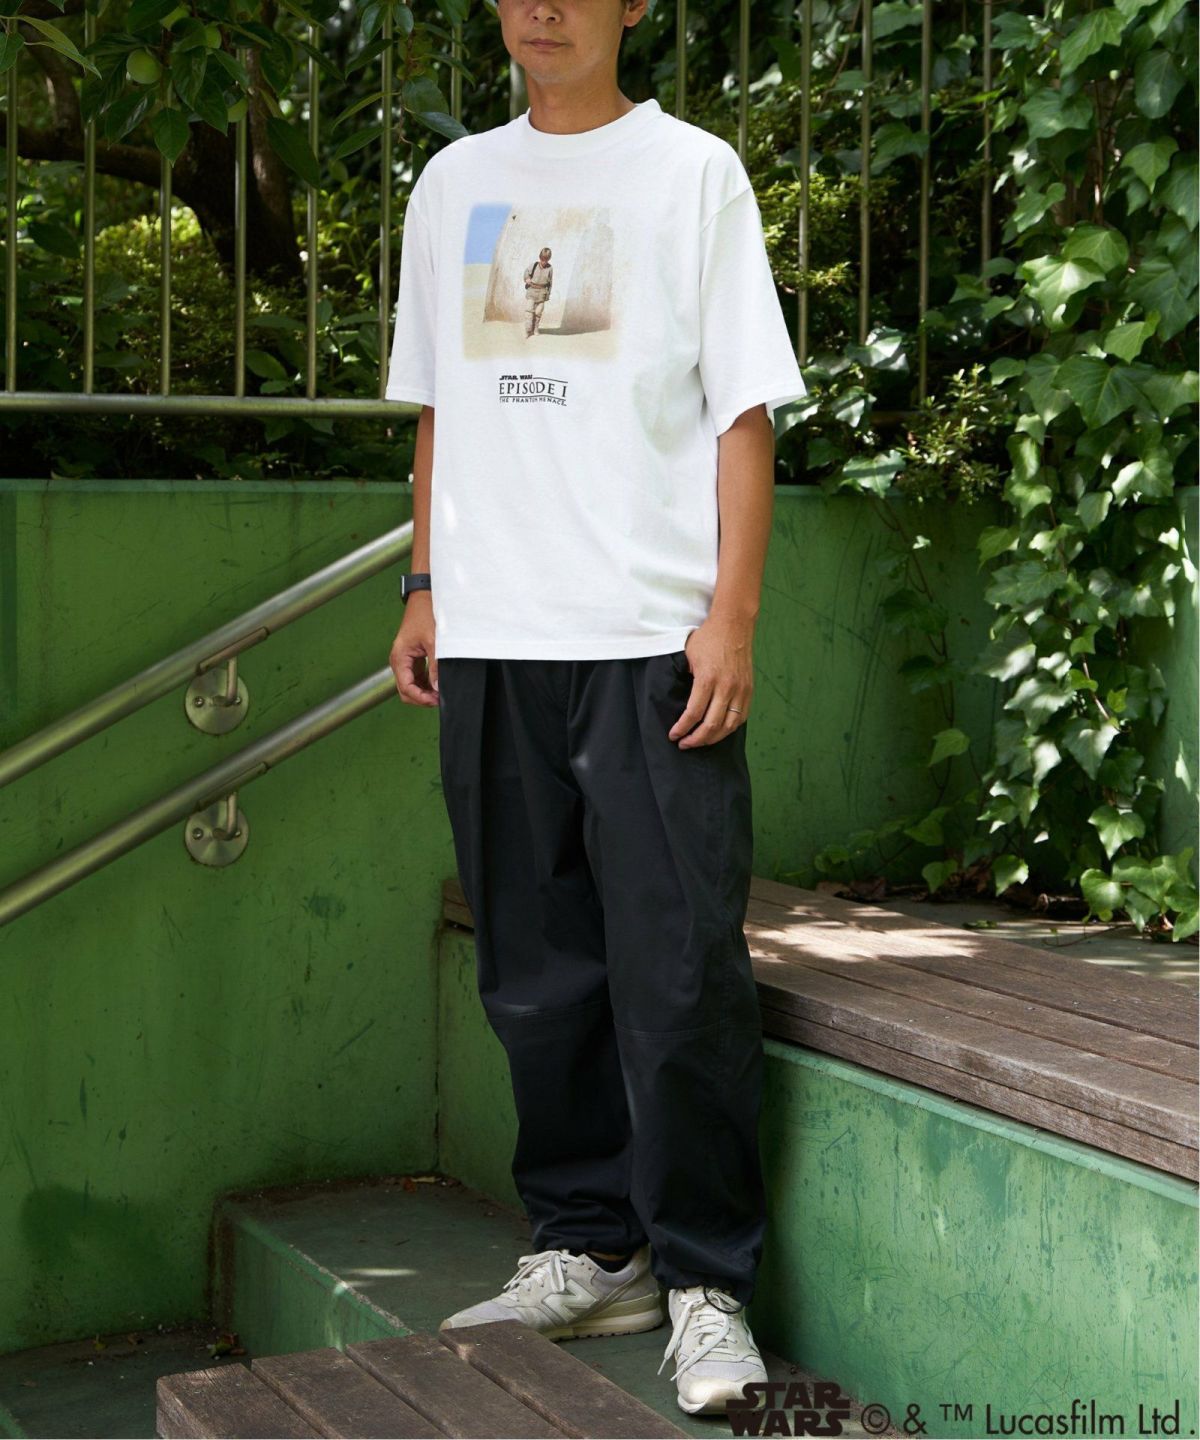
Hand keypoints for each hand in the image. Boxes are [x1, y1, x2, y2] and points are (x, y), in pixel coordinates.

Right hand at [389, 594, 438, 706]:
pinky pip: (416, 676)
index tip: (435, 700)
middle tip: (439, 699)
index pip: (406, 688)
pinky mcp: (413, 657)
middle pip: (405, 690)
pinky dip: (425, 683)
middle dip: (421, 698)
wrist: (425, 597)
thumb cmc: (425, 614)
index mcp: (399, 657)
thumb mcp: (434, 642)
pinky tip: (437, 683)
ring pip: (411, 685)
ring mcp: (405, 660)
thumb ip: (436, 666)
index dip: (420, 698)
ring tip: (439, 692)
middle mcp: (399, 660)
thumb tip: (437, 687)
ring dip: (423, 692)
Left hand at [668, 616, 753, 747]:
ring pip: (728, 726)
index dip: (682, 728)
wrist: (733, 624)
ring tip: (700, 741)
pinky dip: (729, 729)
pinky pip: (740, 717)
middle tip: (684, 744)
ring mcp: (740, 689)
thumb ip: (683, 678)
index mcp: (708, 678)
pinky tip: (718, 732)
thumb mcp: (687, 655)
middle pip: (712, 725)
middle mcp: (726, 687)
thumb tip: (677, 699)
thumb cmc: (708, 638)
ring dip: (713, 739)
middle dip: (695, 739)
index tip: (674, 735)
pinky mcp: (748, 690)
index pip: (693, 714)